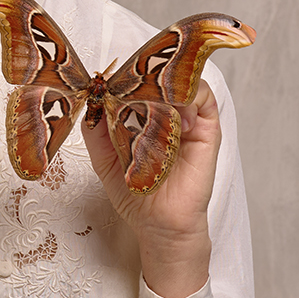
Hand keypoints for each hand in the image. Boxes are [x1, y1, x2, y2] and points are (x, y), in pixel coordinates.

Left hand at [82, 80, 219, 297]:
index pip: (137, 82)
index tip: (104, 79)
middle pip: (160, 76)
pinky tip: (173, 117)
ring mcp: (188, 118)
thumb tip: (91, 98)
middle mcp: (167, 112)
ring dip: (165, 85)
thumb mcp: (103, 157)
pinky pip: (204, 98)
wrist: (157, 223)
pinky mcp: (208, 129)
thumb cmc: (134, 191)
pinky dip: (189, 97)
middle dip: (142, 75)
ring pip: (182, 81)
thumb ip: (95, 129)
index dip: (124, 75)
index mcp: (142, 116)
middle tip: (124, 83)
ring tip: (149, 102)